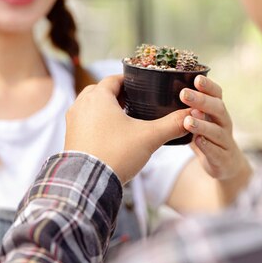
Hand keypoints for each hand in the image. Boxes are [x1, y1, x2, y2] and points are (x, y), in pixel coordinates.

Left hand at [65, 75, 190, 183]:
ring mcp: (73, 121)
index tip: (142, 86)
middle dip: (117, 94)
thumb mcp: (149, 137)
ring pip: (91, 106)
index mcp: (98, 96)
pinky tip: (111, 135)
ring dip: (105, 109)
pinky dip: (96, 123)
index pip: (115, 79)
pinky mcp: (70, 137)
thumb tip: (191, 116)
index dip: (130, 81)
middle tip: (135, 101)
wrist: (88, 183)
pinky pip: (84, 122)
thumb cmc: (116, 154)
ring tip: (124, 118)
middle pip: (101, 91)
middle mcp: (81, 104)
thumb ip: (172, 124)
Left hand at [180, 75, 251, 182]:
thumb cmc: (206, 136)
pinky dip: (207, 146)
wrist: (226, 164)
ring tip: (187, 121)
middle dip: (202, 100)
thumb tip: (159, 90)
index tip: (196, 78)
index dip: (208, 85)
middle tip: (184, 94)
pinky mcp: (223, 159)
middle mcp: (224, 122)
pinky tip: (197, 141)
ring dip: (202, 125)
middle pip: (217, 108)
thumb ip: (184, 108)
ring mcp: (225, 141)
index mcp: (217, 110)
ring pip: (217, 131)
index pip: (216, 93)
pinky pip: (216, 152)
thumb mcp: (198, 119)